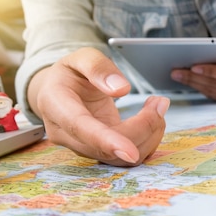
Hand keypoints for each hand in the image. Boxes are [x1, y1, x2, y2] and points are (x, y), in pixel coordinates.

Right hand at [27, 47, 168, 166]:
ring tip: (157, 107)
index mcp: (55, 104)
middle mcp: (63, 132)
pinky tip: (152, 121)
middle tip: (160, 102)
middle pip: (105, 147)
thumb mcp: (81, 58)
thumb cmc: (70, 73)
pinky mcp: (98, 152)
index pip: (80, 127)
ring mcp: (80, 146)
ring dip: (148, 136)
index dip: (106, 141)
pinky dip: (146, 141)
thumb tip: (122, 89)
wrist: (58, 92)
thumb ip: (99, 68)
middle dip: (141, 128)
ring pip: (118, 158)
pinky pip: (124, 158)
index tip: (131, 152)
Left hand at [170, 47, 215, 100]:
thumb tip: (210, 55)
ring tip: (178, 76)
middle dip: (194, 78)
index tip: (193, 67)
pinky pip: (213, 96)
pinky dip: (200, 89)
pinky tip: (188, 82)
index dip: (210, 71)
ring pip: (212, 92)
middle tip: (176, 72)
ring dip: (193, 84)